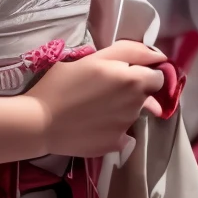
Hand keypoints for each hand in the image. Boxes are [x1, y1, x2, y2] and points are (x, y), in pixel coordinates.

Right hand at [28, 41, 166, 156]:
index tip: (127, 73)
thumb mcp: (95, 58)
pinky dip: (115, 132)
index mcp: (134, 80)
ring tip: (95, 108)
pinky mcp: (115, 144)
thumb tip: (158, 57)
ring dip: (123, 110)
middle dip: (134, 91)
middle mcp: (136, 104)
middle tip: (106, 90)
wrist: (39, 121)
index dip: (145, 74)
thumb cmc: (63, 84)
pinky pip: (124, 137)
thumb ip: (130, 52)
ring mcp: (126, 127)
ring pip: (133, 115)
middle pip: (146, 96)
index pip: (158, 77)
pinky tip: (96, 127)